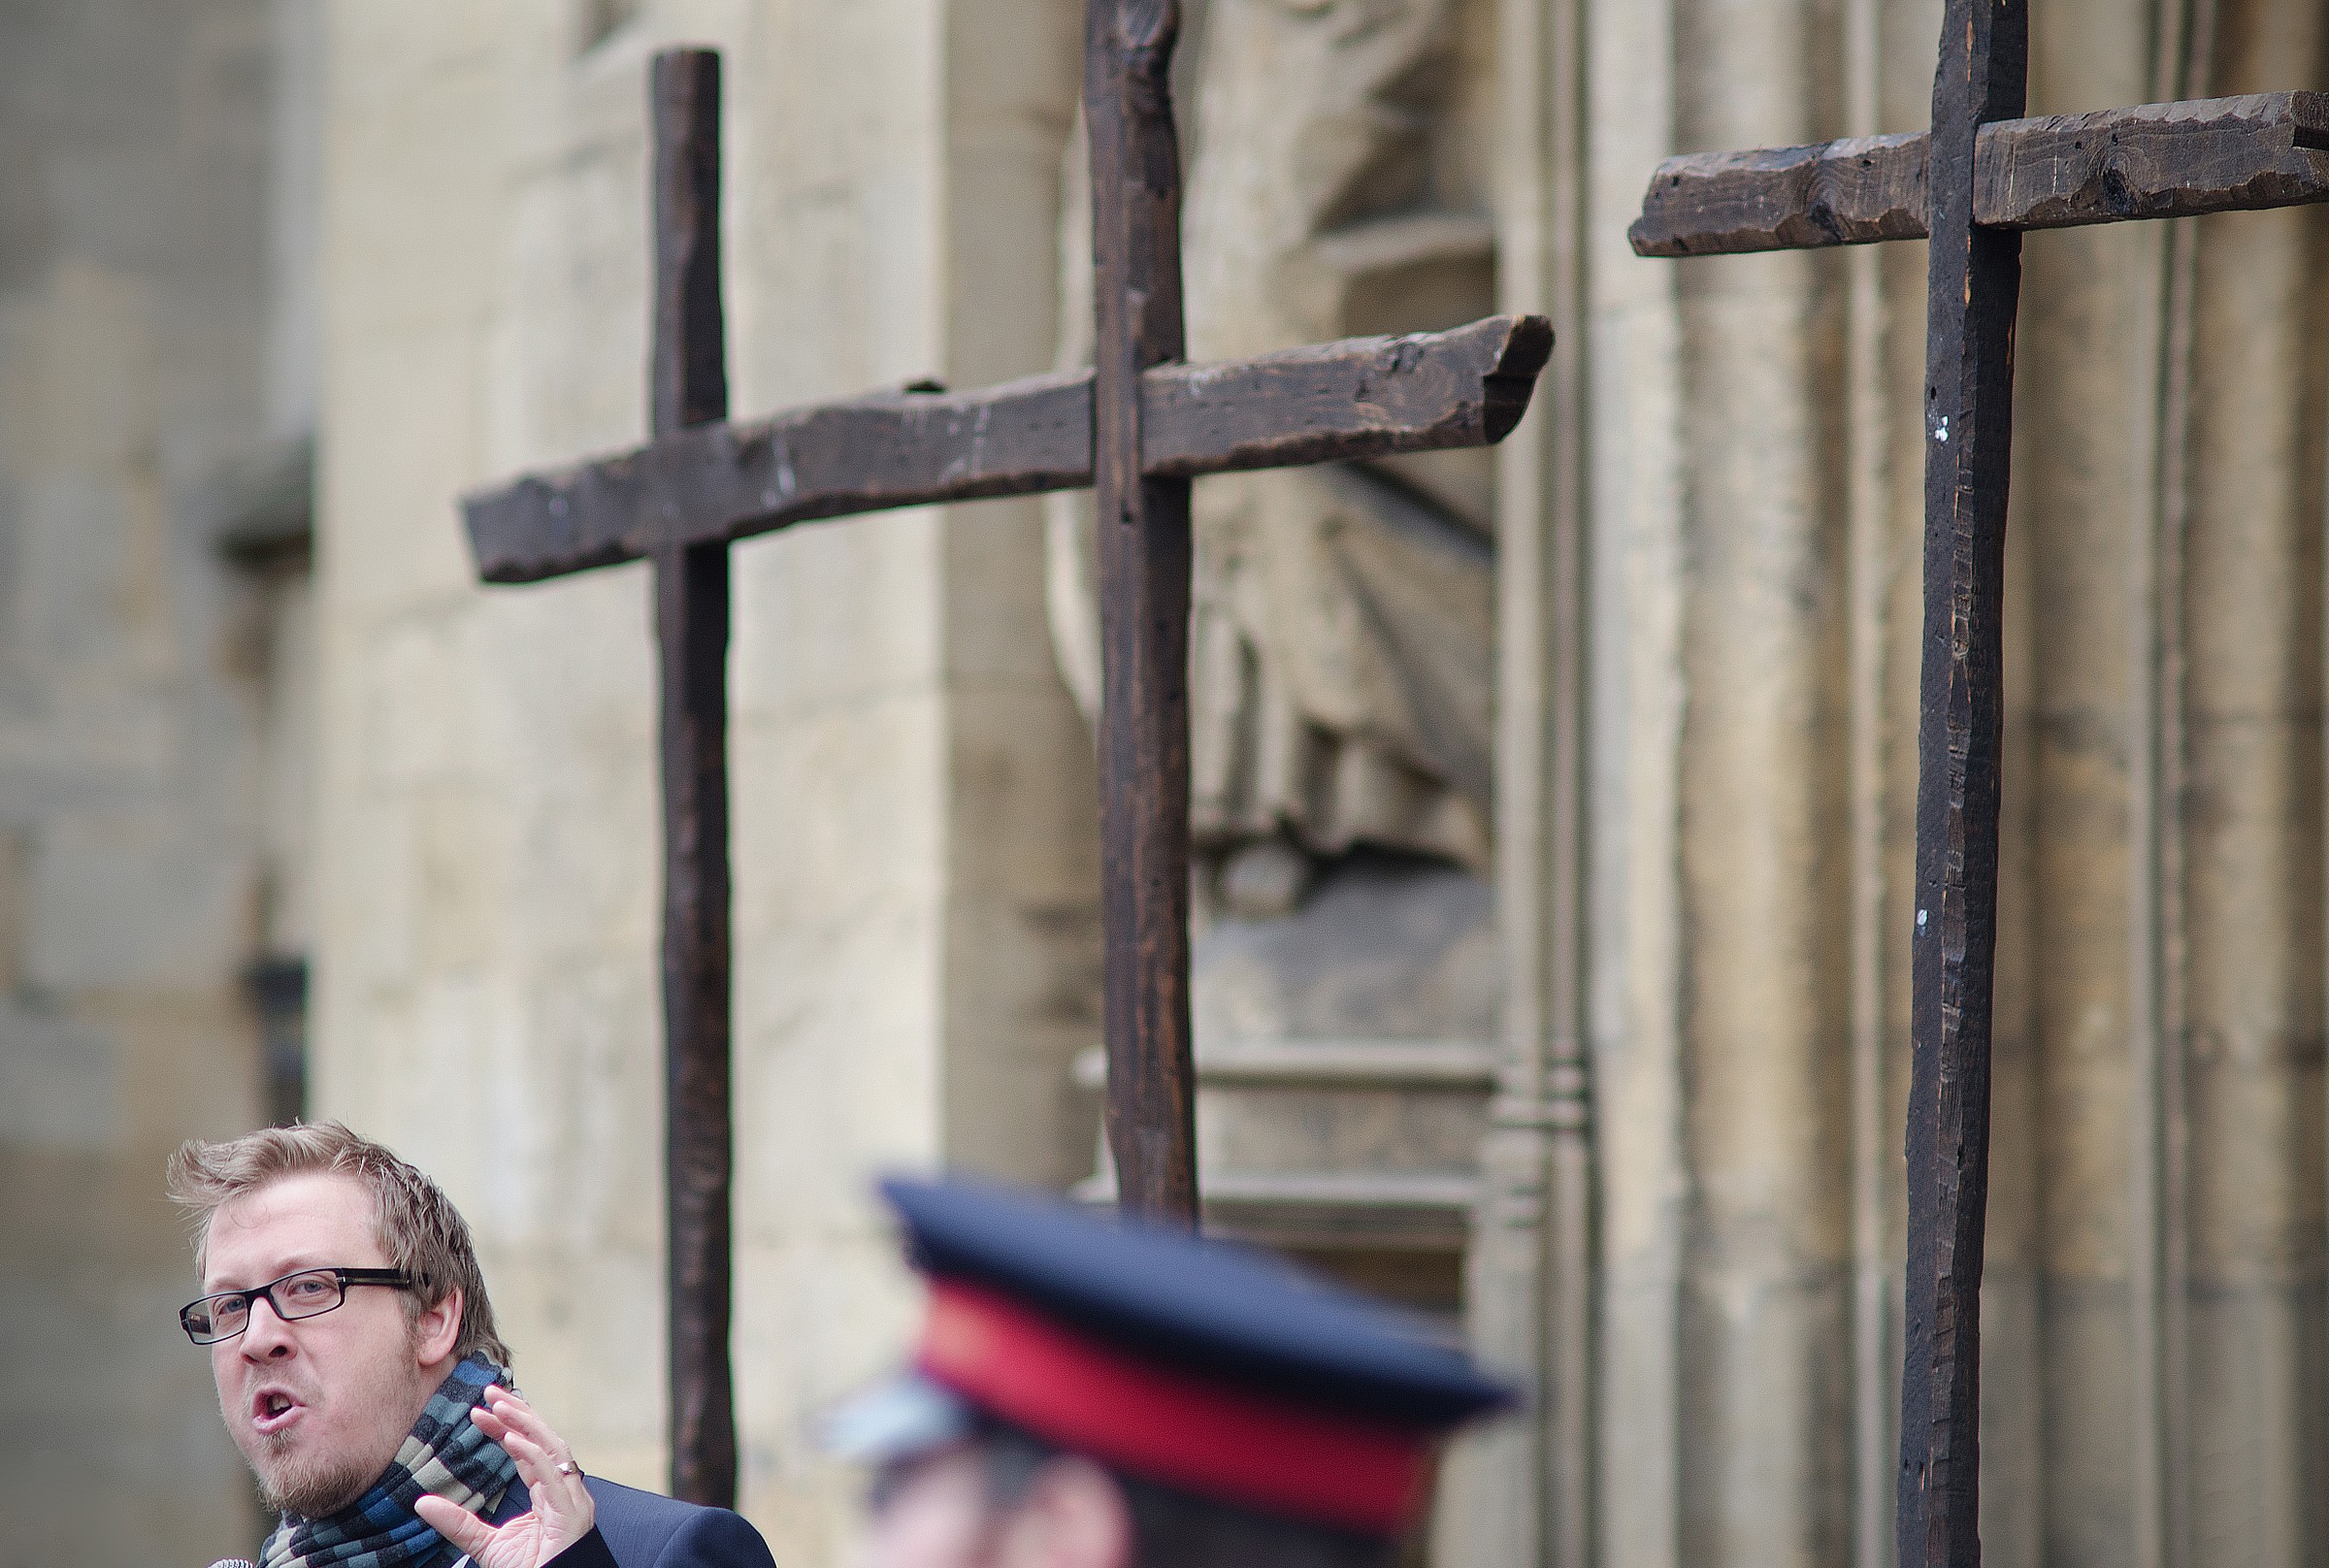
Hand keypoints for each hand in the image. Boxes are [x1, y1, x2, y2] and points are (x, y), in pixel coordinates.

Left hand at [414, 1385, 595, 1566]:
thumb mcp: (484, 1545)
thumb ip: (458, 1523)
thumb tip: (421, 1502)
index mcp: (550, 1494)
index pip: (530, 1451)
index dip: (507, 1427)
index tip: (478, 1412)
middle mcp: (564, 1491)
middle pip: (545, 1440)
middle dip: (519, 1413)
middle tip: (490, 1390)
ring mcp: (571, 1500)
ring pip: (553, 1448)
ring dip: (526, 1423)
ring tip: (499, 1404)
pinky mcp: (570, 1512)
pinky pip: (552, 1475)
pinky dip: (532, 1454)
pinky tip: (510, 1438)